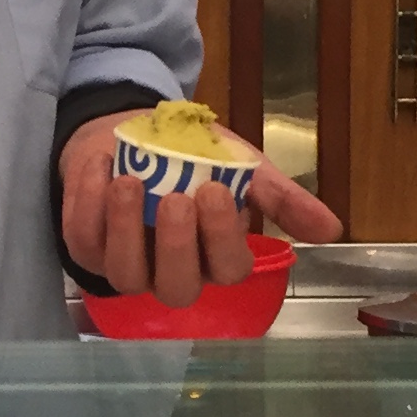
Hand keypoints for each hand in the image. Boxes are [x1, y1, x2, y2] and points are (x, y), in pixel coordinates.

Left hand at [60, 116, 343, 309]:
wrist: (139, 130)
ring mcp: (127, 263)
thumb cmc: (197, 158)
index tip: (216, 191)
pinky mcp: (87, 246)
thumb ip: (282, 200)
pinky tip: (102, 166)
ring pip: (125, 273)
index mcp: (215, 258)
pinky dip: (89, 203)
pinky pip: (84, 239)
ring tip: (131, 183)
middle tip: (178, 198)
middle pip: (176, 287)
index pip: (226, 269)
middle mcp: (172, 272)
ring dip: (127, 229)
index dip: (220, 238)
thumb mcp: (244, 170)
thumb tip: (332, 229)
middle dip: (176, 245)